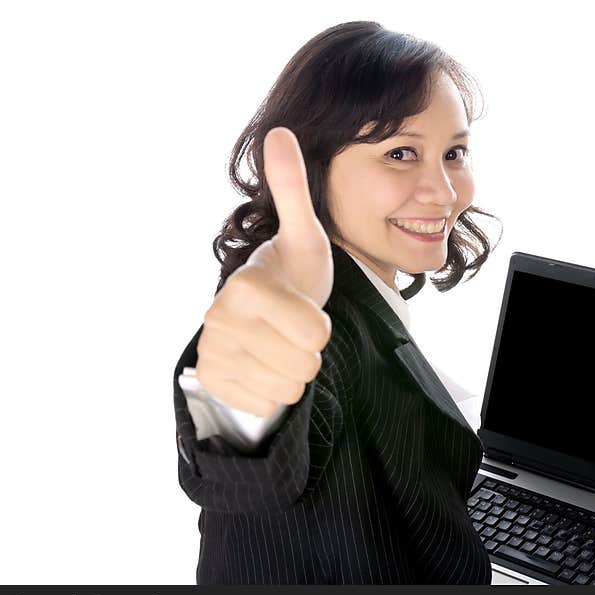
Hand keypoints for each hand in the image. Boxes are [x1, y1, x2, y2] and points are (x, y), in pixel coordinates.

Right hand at [195, 127, 333, 416]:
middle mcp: (219, 320)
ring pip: (285, 388)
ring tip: (282, 346)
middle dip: (309, 353)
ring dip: (294, 372)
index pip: (314, 335)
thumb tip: (280, 131)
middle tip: (296, 331)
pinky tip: (265, 364)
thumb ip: (293, 191)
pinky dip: (273, 390)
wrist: (262, 316)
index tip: (309, 312)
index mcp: (245, 285)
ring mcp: (212, 352)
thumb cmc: (292, 275)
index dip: (322, 329)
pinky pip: (264, 403)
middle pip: (302, 365)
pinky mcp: (212, 381)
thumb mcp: (304, 236)